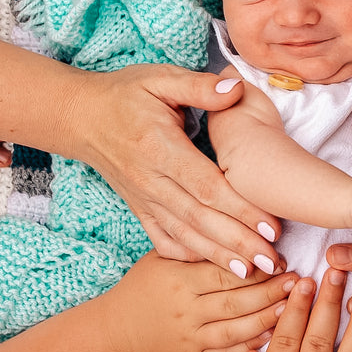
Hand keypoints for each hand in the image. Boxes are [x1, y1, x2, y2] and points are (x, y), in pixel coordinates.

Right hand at [77, 64, 281, 266]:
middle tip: (272, 261)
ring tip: (252, 273)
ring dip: (218, 256)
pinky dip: (187, 256)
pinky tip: (212, 268)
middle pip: (200, 218)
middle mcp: (151, 180)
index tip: (270, 225)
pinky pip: (162, 239)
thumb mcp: (160, 78)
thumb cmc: (125, 94)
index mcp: (160, 148)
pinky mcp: (139, 209)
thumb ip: (199, 86)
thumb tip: (237, 89)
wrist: (80, 117)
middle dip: (238, 242)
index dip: (239, 207)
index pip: (206, 185)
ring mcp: (143, 199)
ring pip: (184, 235)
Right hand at [101, 251, 297, 351]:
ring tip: (294, 307)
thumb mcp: (162, 259)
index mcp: (178, 281)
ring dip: (268, 319)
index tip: (283, 260)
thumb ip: (197, 248)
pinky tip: (274, 334)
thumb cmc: (144, 287)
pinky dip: (252, 347)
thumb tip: (238, 229)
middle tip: (300, 282)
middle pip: (236, 302)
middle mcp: (185, 311)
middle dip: (272, 292)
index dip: (256, 268)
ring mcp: (190, 338)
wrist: (116, 334)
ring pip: (236, 331)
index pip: (224, 272)